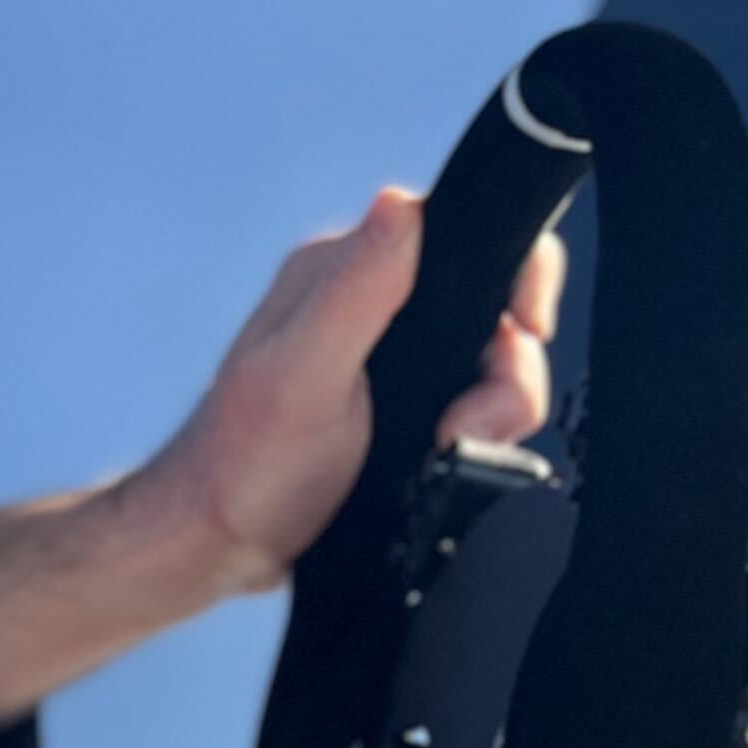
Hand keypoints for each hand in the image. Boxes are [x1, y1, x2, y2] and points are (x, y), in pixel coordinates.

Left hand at [136, 190, 565, 600]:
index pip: (458, 230)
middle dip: (501, 371)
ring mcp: (389, 354)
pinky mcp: (404, 401)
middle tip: (457, 427)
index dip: (513, 274)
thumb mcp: (303, 376)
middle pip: (492, 306)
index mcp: (340, 271)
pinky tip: (440, 459)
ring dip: (490, 414)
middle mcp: (369, 300)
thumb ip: (355, 292)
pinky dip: (478, 435)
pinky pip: (478, 402)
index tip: (523, 329)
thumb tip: (399, 205)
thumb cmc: (244, 464)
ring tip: (440, 450)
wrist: (224, 543)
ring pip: (495, 362)